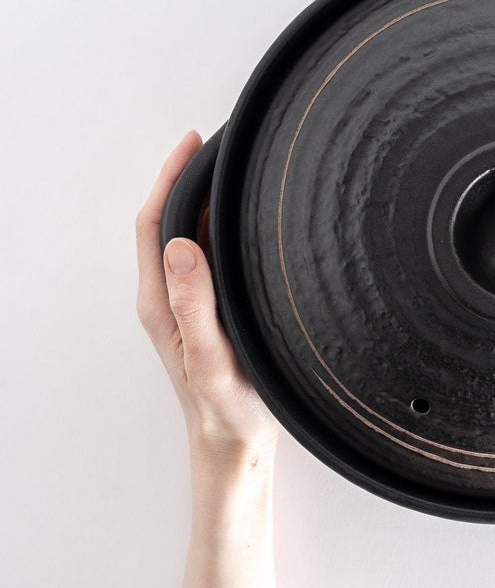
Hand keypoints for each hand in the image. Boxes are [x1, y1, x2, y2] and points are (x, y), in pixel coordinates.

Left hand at [136, 131, 279, 461]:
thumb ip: (193, 306)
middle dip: (187, 179)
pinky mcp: (210, 310)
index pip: (155, 225)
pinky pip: (210, 256)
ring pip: (190, 237)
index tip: (193, 143)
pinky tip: (247, 219)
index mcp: (161, 303)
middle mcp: (170, 297)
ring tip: (234, 172)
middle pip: (169, 222)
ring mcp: (189, 303)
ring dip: (205, 201)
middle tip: (219, 146)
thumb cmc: (227, 410)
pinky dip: (222, 226)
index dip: (169, 179)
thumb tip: (181, 247)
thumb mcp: (210, 361)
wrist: (235, 444)